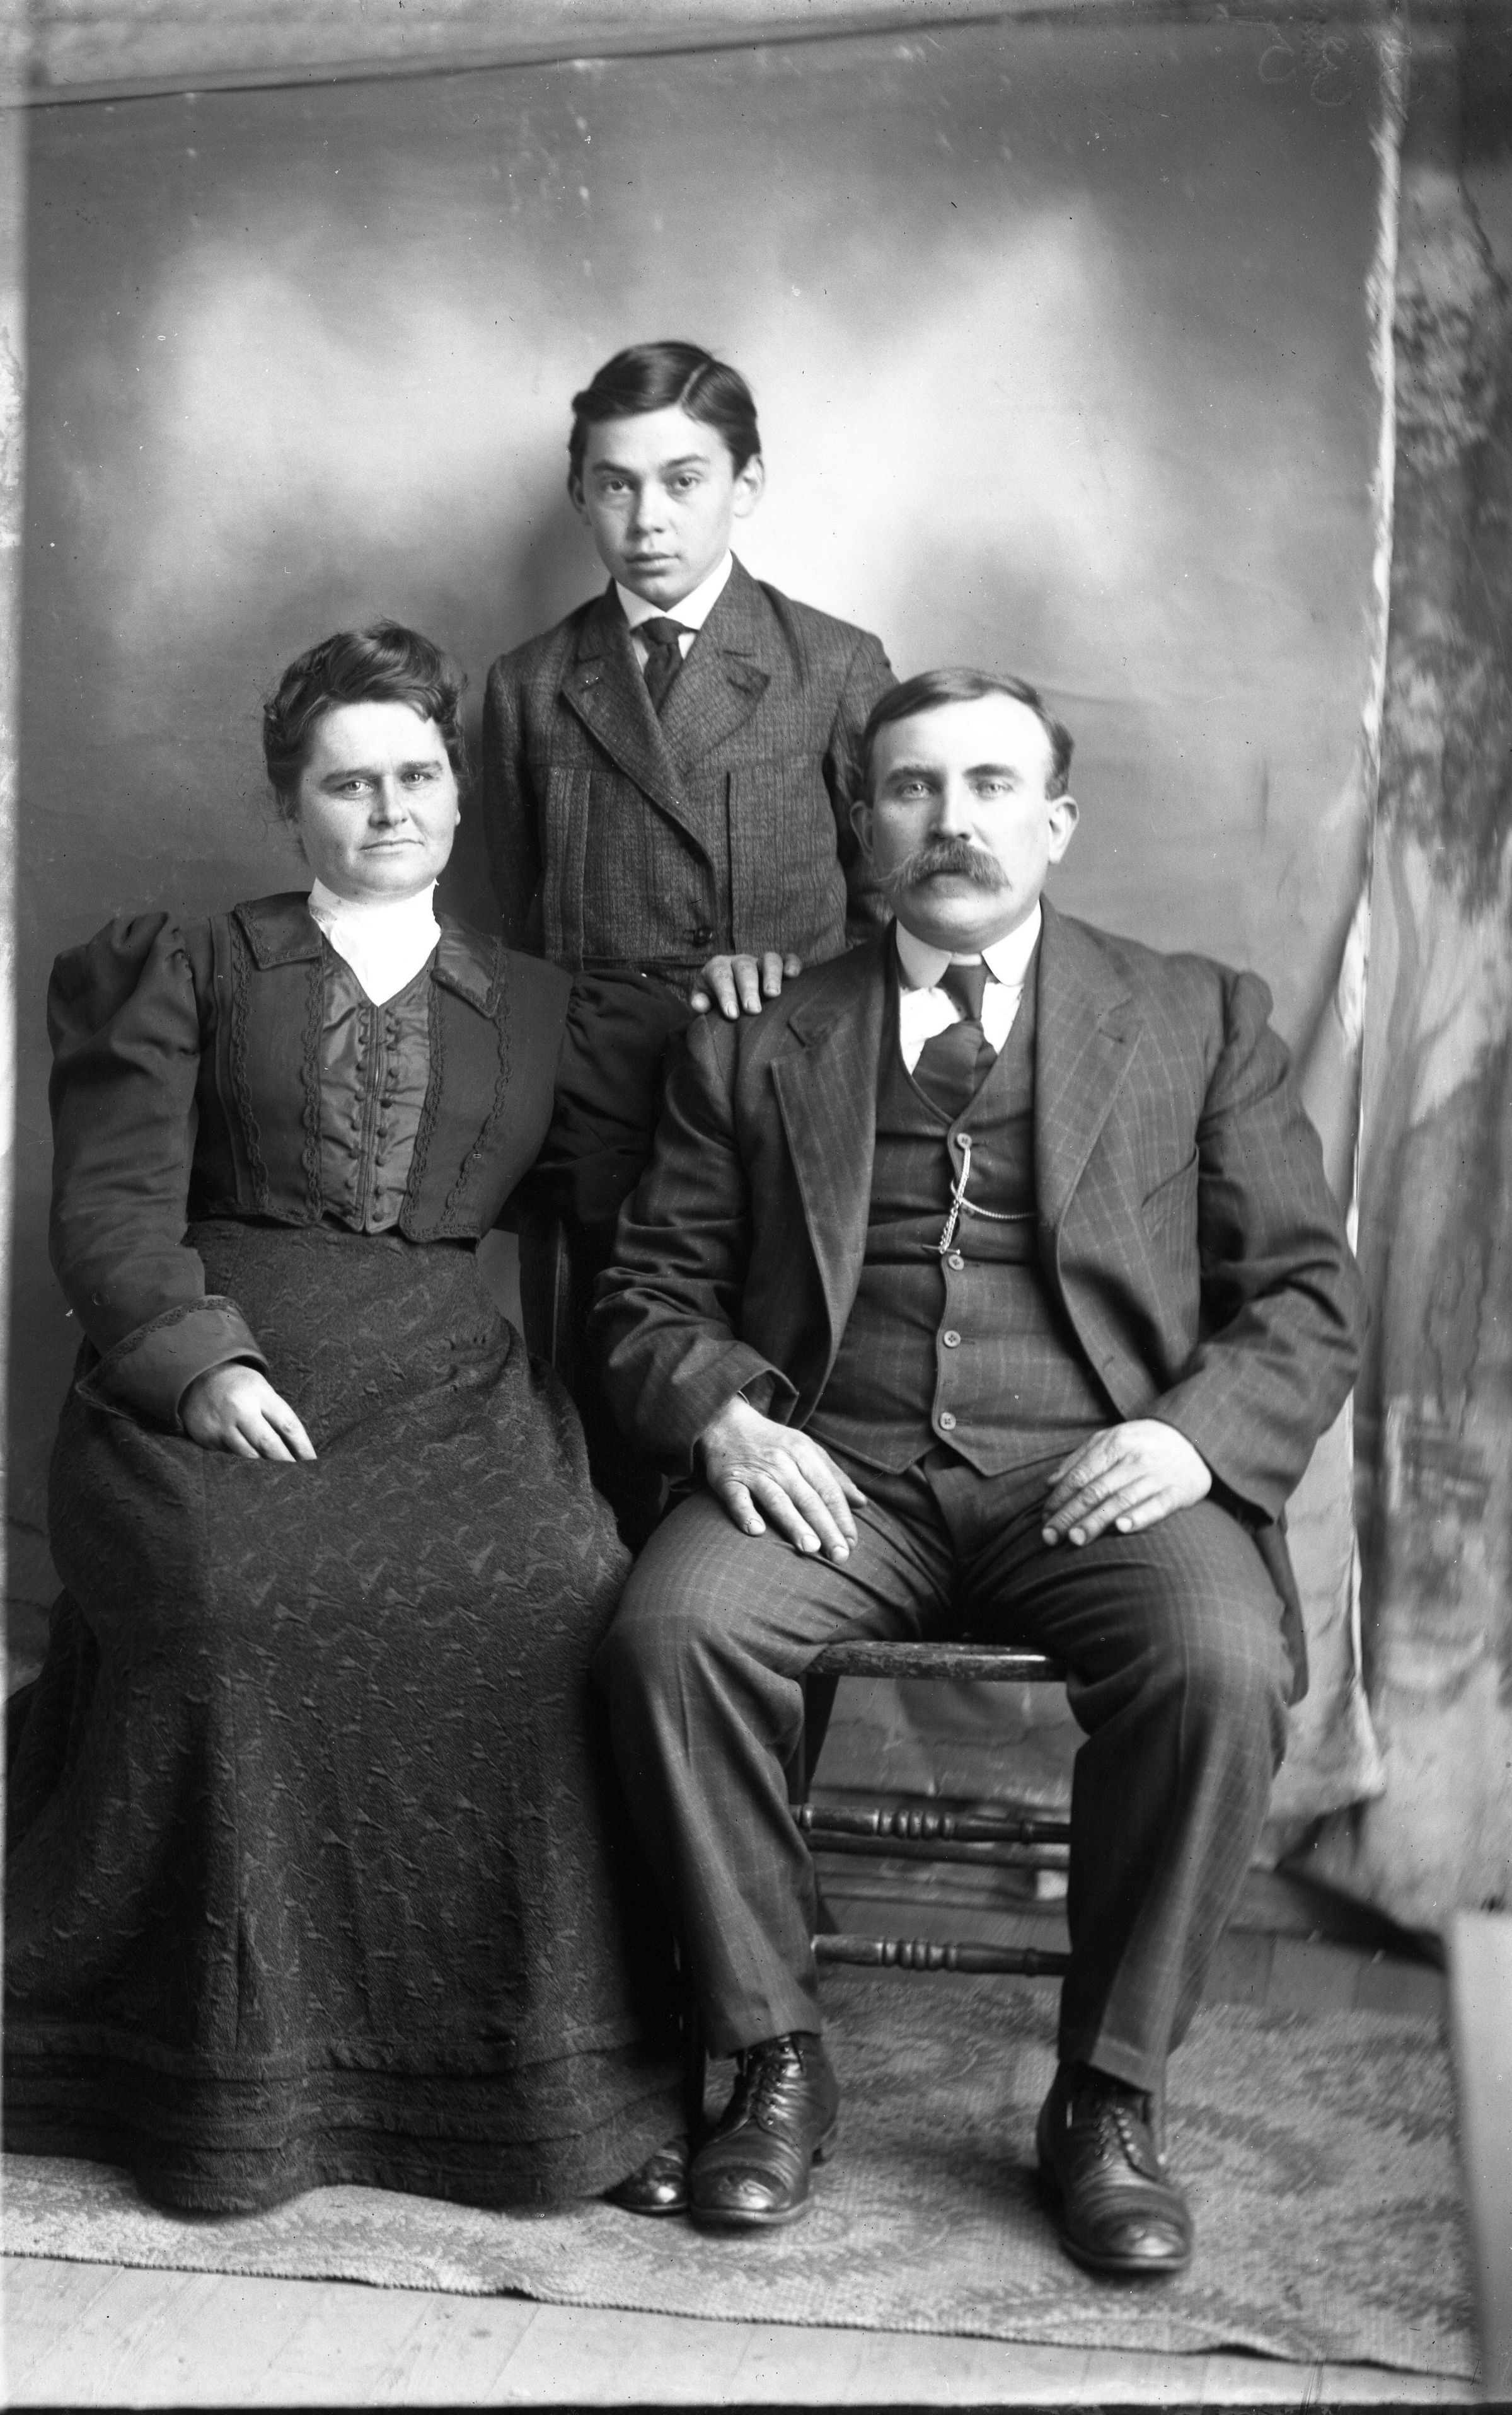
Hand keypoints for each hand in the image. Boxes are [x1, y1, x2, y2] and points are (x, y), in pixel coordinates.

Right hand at [181, 1364, 316, 1462]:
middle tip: (297, 1475)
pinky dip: (242, 1460)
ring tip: (276, 1474)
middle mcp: (241, 1408)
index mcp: (260, 1394)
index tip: (312, 1461)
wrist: (197, 1377)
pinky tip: (250, 1463)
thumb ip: (276, 1414)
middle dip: (285, 1462)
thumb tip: (295, 1448)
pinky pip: (231, 1455)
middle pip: (269, 1443)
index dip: (302, 1446)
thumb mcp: (261, 1389)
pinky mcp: (208, 1437)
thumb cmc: (239, 1386)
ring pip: (249, 1455)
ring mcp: (222, 1424)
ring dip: (264, 1466)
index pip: (288, 1424)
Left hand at [690, 950, 801, 1018]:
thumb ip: (699, 1003)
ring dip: (771, 975)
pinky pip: (788, 959)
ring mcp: (760, 962)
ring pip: (769, 960)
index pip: (720, 976)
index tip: (732, 1014)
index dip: (726, 994)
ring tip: (773, 994)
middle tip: (753, 1010)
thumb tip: (700, 1005)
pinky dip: (792, 964)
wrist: (730, 999)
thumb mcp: (703, 1003)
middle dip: (748, 988)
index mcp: (717, 968)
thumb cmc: (716, 1003)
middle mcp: (739, 961)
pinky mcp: (779, 965)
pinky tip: (793, 976)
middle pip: (745, 968)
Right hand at [696, 1395, 865, 1560]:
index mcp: (804, 1454)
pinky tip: (756, 1531)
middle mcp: (782, 1462)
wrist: (726, 1420)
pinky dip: (745, 1513)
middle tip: (839, 1555)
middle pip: (808, 1499)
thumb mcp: (807, 1449)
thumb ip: (834, 1477)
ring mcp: (755, 1472)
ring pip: (778, 1500)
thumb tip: (862, 1503)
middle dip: (826, 1528)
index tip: (852, 1543)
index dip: (842, 1517)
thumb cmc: (773, 1441)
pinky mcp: (728, 1480)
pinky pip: (738, 1498)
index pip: (828, 1490)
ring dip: (794, 1524)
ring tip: (810, 1548)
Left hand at [1040, 1420, 1209, 1546]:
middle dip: (1070, 1515)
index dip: (1059, 1499)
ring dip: (1096, 1522)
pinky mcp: (1178, 1491)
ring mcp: (1157, 1475)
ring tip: (1076, 1539)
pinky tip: (1122, 1528)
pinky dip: (1139, 1517)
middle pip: (1095, 1491)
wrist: (1191, 1438)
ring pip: (1121, 1501)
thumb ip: (1079, 1461)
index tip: (1044, 1519)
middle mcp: (1134, 1459)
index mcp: (1114, 1445)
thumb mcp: (1109, 1440)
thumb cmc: (1141, 1443)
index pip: (1080, 1476)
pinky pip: (1157, 1506)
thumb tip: (1049, 1485)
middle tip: (1051, 1537)